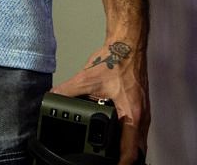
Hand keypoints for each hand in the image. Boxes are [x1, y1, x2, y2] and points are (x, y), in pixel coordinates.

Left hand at [49, 38, 149, 164]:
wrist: (128, 44)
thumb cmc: (117, 59)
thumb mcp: (87, 78)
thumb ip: (68, 90)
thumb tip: (53, 97)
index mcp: (131, 114)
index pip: (130, 151)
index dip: (122, 164)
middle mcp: (141, 115)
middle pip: (138, 150)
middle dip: (126, 161)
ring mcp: (143, 111)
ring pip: (140, 141)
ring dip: (129, 151)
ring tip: (115, 159)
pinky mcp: (141, 106)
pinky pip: (139, 130)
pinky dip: (131, 139)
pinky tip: (120, 139)